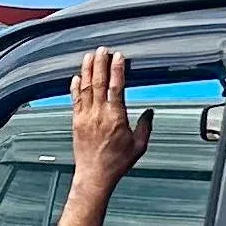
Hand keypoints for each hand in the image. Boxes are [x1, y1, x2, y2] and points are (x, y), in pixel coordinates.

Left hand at [69, 48, 153, 194]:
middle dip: (100, 63)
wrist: (95, 175)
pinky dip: (75, 87)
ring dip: (87, 70)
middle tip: (102, 50)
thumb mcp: (139, 145)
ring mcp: (85, 117)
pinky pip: (75, 100)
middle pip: (98, 82)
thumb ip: (145, 126)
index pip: (116, 86)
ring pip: (85, 88)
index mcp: (116, 117)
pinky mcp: (76, 122)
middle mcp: (99, 114)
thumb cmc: (116, 163)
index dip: (117, 69)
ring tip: (89, 56)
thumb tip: (150, 113)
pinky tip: (76, 78)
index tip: (118, 57)